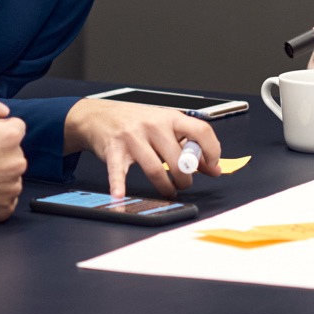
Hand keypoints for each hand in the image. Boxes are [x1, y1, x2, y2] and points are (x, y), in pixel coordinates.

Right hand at [64, 99, 221, 198]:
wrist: (100, 116)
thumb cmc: (137, 123)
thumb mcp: (166, 128)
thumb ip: (190, 147)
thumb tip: (214, 169)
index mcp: (170, 118)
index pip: (200, 131)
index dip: (211, 150)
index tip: (212, 164)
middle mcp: (153, 125)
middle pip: (178, 158)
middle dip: (185, 178)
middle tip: (184, 184)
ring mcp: (133, 137)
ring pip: (155, 169)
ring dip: (165, 186)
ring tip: (169, 191)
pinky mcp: (114, 150)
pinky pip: (118, 172)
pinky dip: (118, 186)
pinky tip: (119, 198)